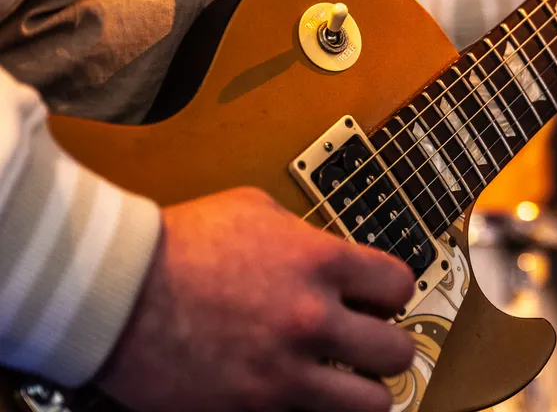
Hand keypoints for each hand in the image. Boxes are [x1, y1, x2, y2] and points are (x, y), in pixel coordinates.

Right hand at [95, 188, 413, 411]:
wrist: (112, 291)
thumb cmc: (177, 244)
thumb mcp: (255, 210)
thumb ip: (304, 234)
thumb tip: (330, 252)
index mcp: (320, 263)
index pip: (400, 286)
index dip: (391, 292)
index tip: (380, 298)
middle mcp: (311, 321)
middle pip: (398, 352)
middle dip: (386, 346)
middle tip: (368, 343)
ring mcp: (282, 373)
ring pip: (371, 403)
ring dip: (362, 390)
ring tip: (344, 380)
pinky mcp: (250, 410)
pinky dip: (309, 409)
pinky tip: (295, 392)